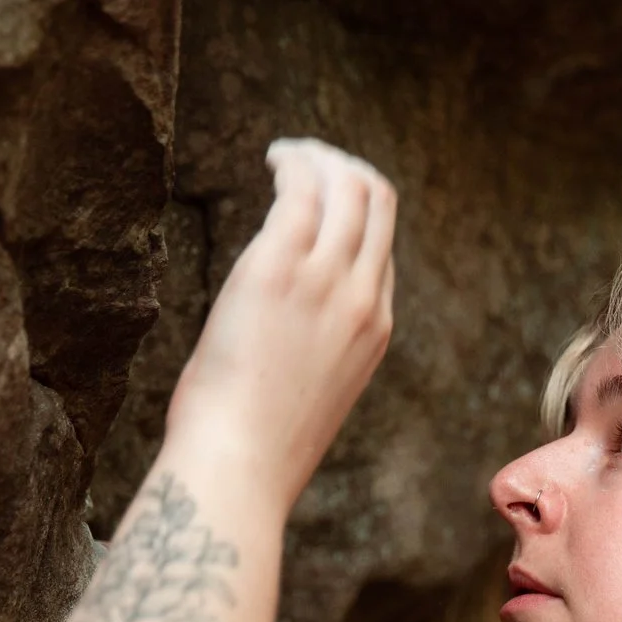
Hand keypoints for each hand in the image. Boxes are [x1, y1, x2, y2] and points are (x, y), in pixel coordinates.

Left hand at [164, 138, 397, 504]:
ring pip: (350, 185)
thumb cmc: (256, 447)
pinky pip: (301, 190)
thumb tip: (274, 341)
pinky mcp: (280, 266)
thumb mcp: (307, 398)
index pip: (381, 252)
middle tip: (308, 161)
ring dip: (319, 157)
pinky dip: (293, 162)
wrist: (239, 467)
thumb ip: (310, 355)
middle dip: (348, 169)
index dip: (353, 217)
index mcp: (374, 332)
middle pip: (380, 204)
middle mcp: (362, 299)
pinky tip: (272, 158)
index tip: (318, 202)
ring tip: (287, 154)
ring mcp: (326, 281)